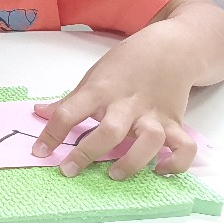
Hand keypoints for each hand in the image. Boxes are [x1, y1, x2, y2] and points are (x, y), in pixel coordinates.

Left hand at [30, 37, 195, 179]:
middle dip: (88, 152)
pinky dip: (176, 162)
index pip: (70, 112)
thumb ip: (69, 100)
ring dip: (133, 160)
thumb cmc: (125, 64)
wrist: (169, 49)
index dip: (51, 134)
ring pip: (150, 140)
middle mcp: (127, 104)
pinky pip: (184, 147)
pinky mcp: (176, 122)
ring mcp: (153, 114)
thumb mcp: (92, 76)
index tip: (39, 153)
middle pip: (109, 130)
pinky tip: (160, 171)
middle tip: (69, 170)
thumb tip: (39, 113)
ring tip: (114, 174)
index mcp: (100, 90)